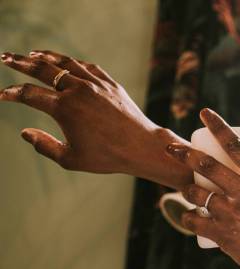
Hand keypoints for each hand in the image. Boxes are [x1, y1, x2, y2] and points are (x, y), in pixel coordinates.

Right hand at [0, 50, 190, 187]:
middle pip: (43, 69)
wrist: (142, 147)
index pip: (29, 94)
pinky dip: (73, 63)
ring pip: (66, 64)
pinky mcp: (110, 84)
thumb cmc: (108, 157)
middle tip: (6, 58)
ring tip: (33, 54)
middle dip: (21, 62)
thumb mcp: (71, 159)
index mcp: (65, 109)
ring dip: (46, 57)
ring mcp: (96, 84)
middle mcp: (78, 91)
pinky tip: (66, 63)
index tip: (2, 95)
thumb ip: (44, 146)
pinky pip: (88, 67)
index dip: (12, 93)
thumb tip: (25, 133)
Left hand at [166, 108, 239, 268]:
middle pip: (207, 164)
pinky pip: (193, 220)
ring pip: (195, 193)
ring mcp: (233, 212)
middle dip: (183, 152)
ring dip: (187, 191)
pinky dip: (189, 218)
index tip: (204, 113)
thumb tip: (239, 161)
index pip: (236, 144)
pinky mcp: (222, 233)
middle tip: (170, 146)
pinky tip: (190, 218)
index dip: (217, 125)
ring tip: (189, 192)